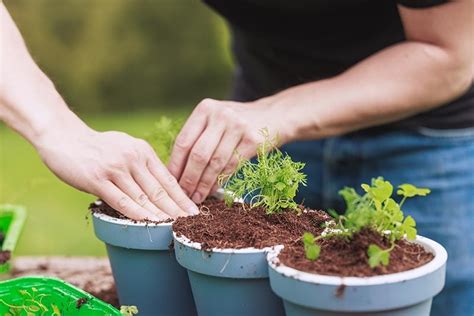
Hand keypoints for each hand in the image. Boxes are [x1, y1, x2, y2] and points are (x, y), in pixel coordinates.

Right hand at [35, 125, 198, 220]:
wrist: (63, 136)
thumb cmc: (96, 147)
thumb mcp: (126, 147)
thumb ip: (142, 163)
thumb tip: (159, 183)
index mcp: (143, 151)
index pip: (167, 178)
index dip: (182, 197)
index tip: (195, 211)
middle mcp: (133, 158)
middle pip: (160, 189)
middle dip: (178, 209)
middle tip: (193, 223)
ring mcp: (116, 168)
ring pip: (143, 196)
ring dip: (161, 214)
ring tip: (176, 227)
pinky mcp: (98, 179)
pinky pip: (121, 200)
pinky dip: (137, 213)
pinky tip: (149, 223)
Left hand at [168, 98, 287, 203]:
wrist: (275, 115)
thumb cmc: (237, 123)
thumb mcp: (215, 120)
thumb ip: (197, 138)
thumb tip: (176, 171)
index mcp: (205, 108)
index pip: (183, 141)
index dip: (175, 165)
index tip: (169, 182)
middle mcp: (221, 115)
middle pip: (198, 154)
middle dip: (188, 178)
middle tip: (183, 194)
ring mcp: (238, 126)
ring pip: (215, 163)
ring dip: (204, 184)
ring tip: (197, 197)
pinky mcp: (253, 139)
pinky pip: (232, 166)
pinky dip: (220, 181)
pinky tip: (213, 190)